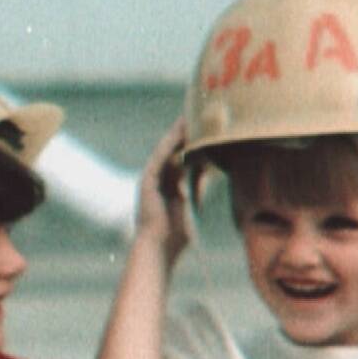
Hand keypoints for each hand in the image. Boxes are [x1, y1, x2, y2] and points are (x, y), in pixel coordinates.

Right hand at [134, 116, 193, 260]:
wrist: (158, 248)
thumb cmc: (175, 234)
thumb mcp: (191, 203)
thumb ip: (197, 187)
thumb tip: (210, 171)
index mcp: (169, 183)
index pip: (183, 155)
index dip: (194, 139)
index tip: (207, 123)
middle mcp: (158, 177)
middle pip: (174, 148)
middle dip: (186, 130)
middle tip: (200, 110)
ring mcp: (151, 178)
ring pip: (166, 149)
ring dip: (178, 132)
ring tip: (189, 114)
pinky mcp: (147, 180)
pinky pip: (159, 157)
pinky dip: (169, 144)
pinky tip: (179, 131)